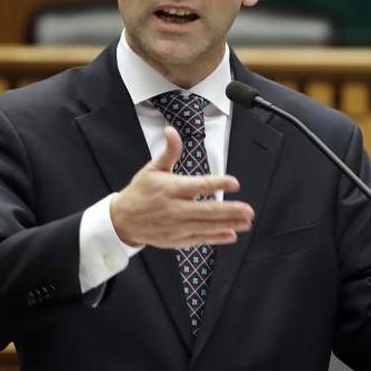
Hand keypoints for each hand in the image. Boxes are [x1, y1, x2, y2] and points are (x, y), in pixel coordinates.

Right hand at [110, 126, 253, 247]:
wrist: (121, 220)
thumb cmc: (140, 192)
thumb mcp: (152, 169)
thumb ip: (169, 152)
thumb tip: (172, 130)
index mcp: (170, 189)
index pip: (198, 186)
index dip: (218, 183)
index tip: (235, 183)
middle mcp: (174, 209)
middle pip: (206, 210)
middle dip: (229, 211)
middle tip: (248, 210)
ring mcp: (175, 226)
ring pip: (206, 227)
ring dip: (228, 225)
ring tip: (246, 222)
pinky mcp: (176, 240)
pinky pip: (199, 239)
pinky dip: (215, 238)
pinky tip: (231, 235)